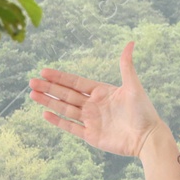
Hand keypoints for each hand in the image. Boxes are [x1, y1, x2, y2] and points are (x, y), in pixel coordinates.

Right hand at [29, 40, 165, 158]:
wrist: (147, 138)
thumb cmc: (144, 111)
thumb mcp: (133, 86)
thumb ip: (126, 66)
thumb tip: (130, 42)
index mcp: (101, 92)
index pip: (75, 82)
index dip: (60, 77)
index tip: (44, 71)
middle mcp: (93, 105)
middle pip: (66, 95)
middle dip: (49, 88)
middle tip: (31, 82)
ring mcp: (91, 121)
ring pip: (65, 109)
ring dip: (49, 102)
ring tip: (33, 95)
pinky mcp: (91, 136)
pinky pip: (71, 127)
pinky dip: (58, 121)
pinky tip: (45, 114)